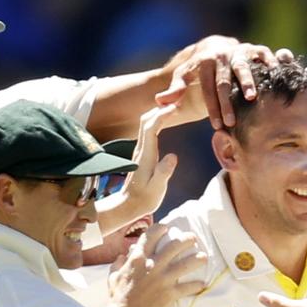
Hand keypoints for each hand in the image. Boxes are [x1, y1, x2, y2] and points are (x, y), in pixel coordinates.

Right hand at [107, 224, 205, 306]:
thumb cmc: (118, 296)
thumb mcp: (113, 276)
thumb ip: (118, 264)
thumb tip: (122, 256)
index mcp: (138, 258)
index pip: (150, 236)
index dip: (160, 229)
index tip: (167, 228)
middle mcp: (153, 265)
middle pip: (174, 246)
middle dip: (186, 239)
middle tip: (193, 238)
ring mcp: (163, 279)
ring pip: (186, 264)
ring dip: (197, 259)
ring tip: (204, 257)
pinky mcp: (170, 293)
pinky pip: (188, 287)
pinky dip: (196, 285)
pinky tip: (203, 284)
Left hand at [113, 104, 184, 223]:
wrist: (128, 206)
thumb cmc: (144, 199)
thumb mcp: (157, 189)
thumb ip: (164, 172)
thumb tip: (173, 156)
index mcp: (146, 155)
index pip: (151, 128)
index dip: (161, 115)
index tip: (175, 107)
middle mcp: (141, 149)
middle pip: (146, 121)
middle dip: (160, 108)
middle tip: (177, 101)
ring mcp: (140, 150)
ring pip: (146, 124)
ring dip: (158, 112)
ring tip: (174, 106)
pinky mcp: (143, 154)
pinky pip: (148, 130)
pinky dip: (157, 120)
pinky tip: (166, 119)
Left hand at [155, 36, 295, 128]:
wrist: (215, 45)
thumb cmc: (199, 68)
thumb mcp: (184, 76)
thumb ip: (175, 89)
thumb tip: (160, 101)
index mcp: (205, 62)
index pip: (207, 88)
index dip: (212, 108)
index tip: (216, 126)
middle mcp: (222, 55)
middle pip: (224, 81)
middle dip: (227, 102)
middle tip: (230, 122)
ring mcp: (238, 51)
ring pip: (243, 67)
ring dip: (248, 83)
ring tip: (252, 98)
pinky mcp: (253, 49)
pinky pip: (263, 54)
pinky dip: (270, 63)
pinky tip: (276, 76)